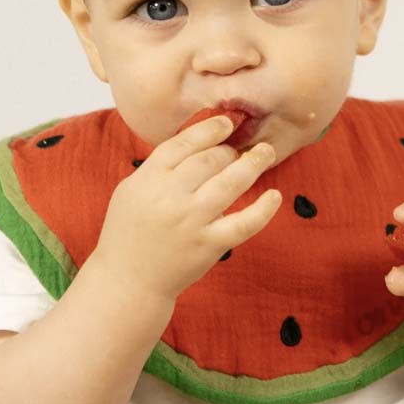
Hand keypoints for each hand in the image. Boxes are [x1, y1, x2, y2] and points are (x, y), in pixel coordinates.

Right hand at [93, 115, 282, 302]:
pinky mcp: (209, 245)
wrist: (128, 280)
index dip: (210, 129)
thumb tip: (198, 142)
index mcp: (148, 178)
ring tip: (265, 154)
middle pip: (211, 159)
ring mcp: (192, 221)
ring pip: (231, 182)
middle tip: (240, 150)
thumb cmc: (129, 232)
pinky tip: (275, 196)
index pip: (184, 142)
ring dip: (254, 164)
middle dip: (230, 150)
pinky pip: (244, 223)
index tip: (227, 123)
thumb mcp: (131, 190)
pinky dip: (264, 209)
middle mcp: (171, 196)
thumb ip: (159, 167)